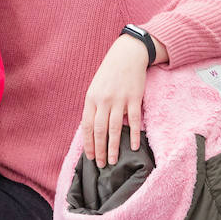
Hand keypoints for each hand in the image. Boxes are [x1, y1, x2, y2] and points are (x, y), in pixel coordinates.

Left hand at [81, 34, 152, 167]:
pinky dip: (134, 134)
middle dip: (99, 150)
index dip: (88, 143)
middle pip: (99, 130)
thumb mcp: (96, 87)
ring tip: (113, 161)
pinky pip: (133, 120)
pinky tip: (134, 146)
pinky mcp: (134, 98)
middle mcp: (104, 100)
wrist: (127, 54)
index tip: (90, 157)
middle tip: (101, 165)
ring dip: (113, 147)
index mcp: (91, 98)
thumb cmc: (110, 73)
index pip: (86, 126)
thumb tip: (93, 129)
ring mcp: (119, 99)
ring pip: (115, 128)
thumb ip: (94, 107)